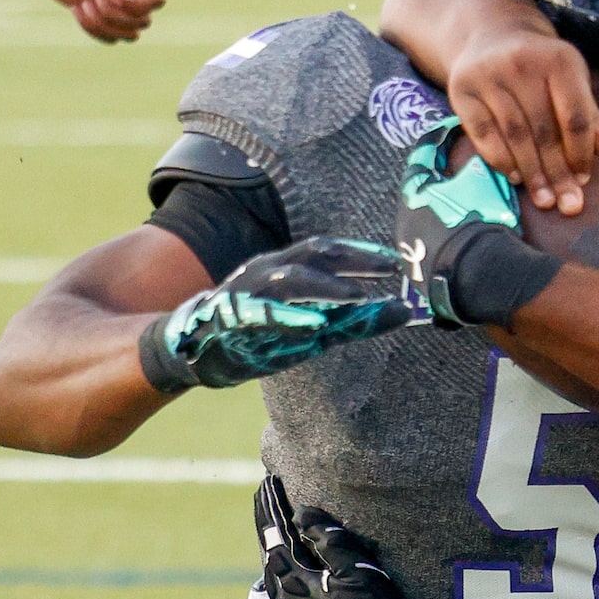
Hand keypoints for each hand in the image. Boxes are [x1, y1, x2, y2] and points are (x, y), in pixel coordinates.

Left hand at [26, 0, 163, 42]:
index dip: (138, 5)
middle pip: (144, 21)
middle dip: (115, 15)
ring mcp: (118, 7)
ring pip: (131, 35)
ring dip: (104, 26)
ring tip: (84, 4)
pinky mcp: (103, 19)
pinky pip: (112, 39)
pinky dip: (93, 30)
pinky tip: (76, 9)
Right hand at [144, 236, 425, 389]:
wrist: (194, 348)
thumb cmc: (260, 334)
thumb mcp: (311, 327)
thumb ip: (353, 321)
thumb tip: (404, 314)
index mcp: (285, 268)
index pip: (328, 251)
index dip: (362, 252)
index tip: (396, 259)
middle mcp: (268, 271)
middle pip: (314, 254)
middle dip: (352, 258)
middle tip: (388, 267)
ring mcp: (250, 291)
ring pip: (289, 279)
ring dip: (324, 286)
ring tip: (356, 295)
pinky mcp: (234, 318)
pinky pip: (264, 315)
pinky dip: (291, 319)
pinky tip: (316, 327)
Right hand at [448, 27, 598, 215]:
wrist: (492, 36)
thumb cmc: (542, 69)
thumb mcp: (572, 84)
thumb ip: (593, 120)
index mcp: (559, 60)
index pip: (575, 117)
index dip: (581, 153)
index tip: (584, 181)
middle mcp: (523, 63)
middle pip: (545, 131)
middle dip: (558, 173)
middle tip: (567, 205)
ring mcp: (489, 74)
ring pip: (515, 135)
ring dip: (531, 173)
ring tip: (544, 199)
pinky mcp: (462, 88)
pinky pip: (482, 133)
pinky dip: (500, 159)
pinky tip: (515, 177)